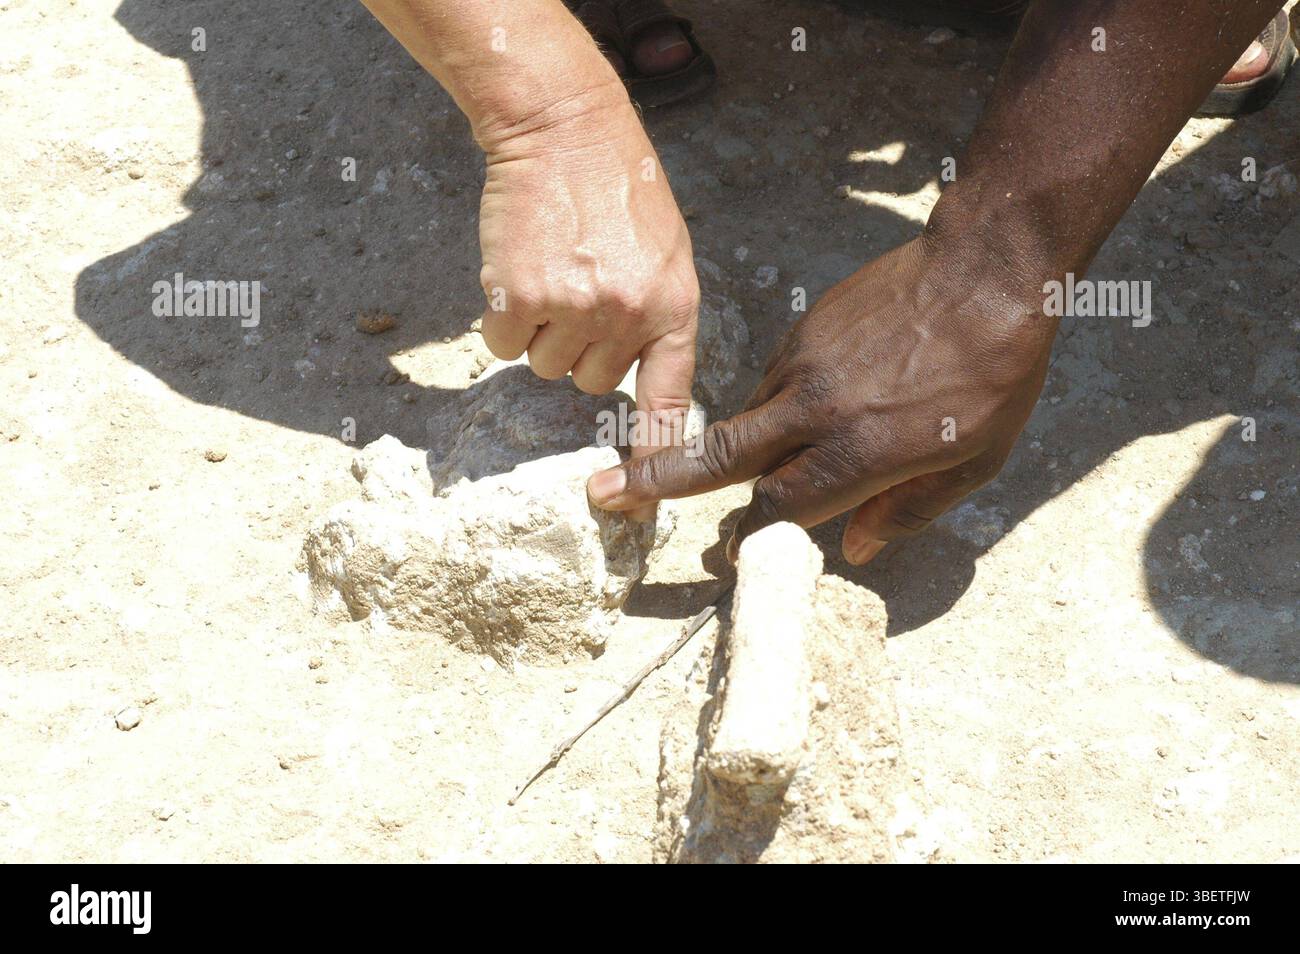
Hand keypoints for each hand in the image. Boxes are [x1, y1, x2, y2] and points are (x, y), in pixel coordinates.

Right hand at [476, 87, 698, 464]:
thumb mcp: (668, 253)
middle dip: (578, 347)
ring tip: (552, 271)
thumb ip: (657, 319)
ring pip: (545, 368)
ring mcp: (574, 310)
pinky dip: (503, 319)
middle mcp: (629, 316)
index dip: (650, 459)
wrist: (564, 129)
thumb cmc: (618, 189)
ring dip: (540, 331)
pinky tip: (519, 273)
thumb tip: (632, 377)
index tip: (635, 502)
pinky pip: (504, 346)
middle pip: (589, 382)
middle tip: (579, 289)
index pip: (666, 402)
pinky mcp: (520, 300)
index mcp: (674, 308)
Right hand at [586, 235, 1056, 562]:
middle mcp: (814, 412)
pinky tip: (831, 393)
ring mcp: (800, 364)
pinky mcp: (800, 330)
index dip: (749, 539)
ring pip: (751, 419)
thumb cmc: (995, 375)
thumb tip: (854, 550)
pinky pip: (774, 381)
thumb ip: (909, 511)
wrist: (985, 268)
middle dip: (656, 482)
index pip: (778, 509)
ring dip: (753, 444)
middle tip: (602, 493)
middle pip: (718, 458)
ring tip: (801, 441)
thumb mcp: (974, 462)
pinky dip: (783, 402)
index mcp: (858, 453)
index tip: (727, 557)